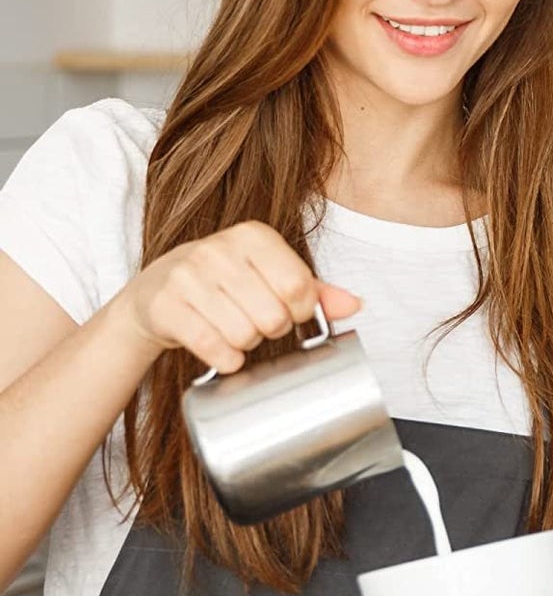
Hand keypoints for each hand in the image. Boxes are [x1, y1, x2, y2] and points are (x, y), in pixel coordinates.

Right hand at [115, 221, 360, 372]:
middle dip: (272, 330)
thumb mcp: (269, 275)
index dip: (302, 311)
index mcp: (253, 235)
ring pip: (244, 335)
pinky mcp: (164, 306)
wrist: (155, 293)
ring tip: (234, 330)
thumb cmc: (224, 284)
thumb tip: (355, 305)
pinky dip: (225, 359)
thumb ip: (313, 289)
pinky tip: (221, 351)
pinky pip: (212, 347)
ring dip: (247, 345)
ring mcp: (186, 276)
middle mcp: (218, 249)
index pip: (298, 286)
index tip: (292, 313)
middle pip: (274, 316)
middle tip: (257, 323)